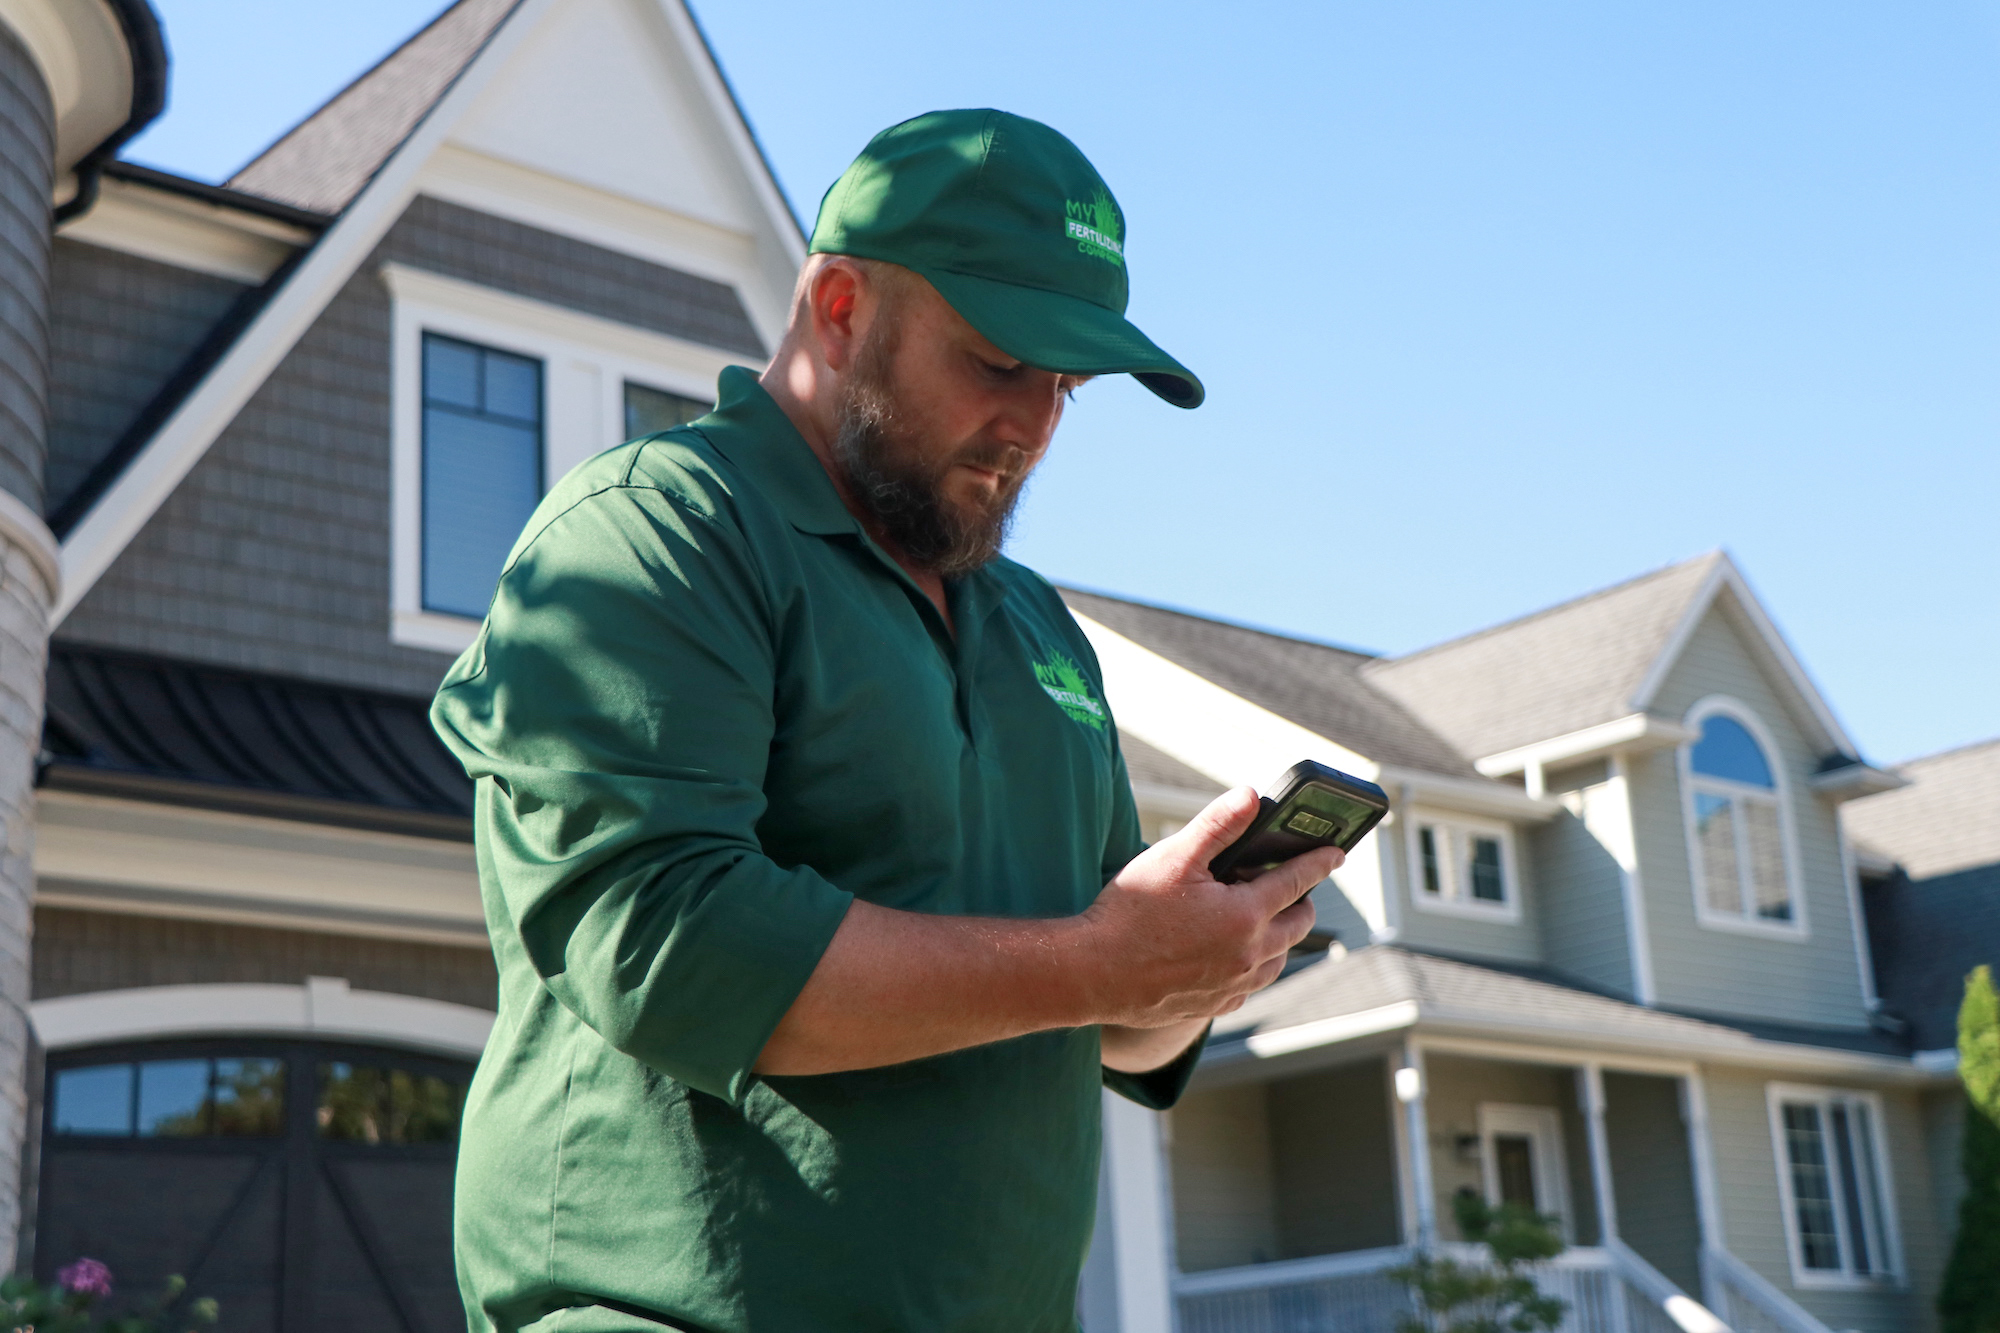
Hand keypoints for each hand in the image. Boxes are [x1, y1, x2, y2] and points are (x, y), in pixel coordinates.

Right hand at [1078, 787, 1343, 1030]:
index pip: (1298, 880)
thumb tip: (1251, 796)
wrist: (1091, 974)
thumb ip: (1218, 825)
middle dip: (1302, 898)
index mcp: (1245, 915)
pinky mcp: (1216, 1004)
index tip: (1336, 852)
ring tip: (1257, 913)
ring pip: (1279, 957)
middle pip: (1299, 923)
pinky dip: (1254, 962)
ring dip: (1279, 933)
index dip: (1319, 861)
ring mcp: (1234, 985)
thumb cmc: (1127, 914)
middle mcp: (1249, 955)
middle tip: (1287, 881)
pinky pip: (1252, 983)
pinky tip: (1230, 949)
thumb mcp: (1173, 857)